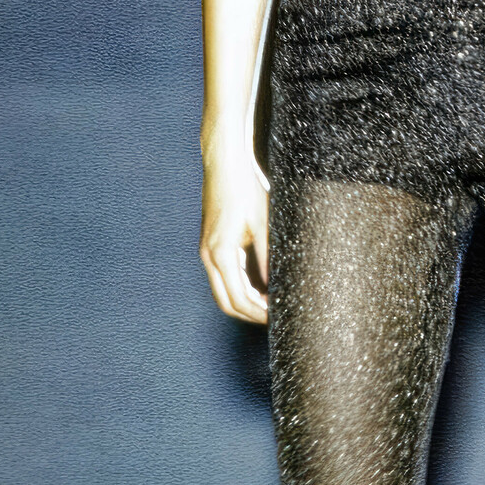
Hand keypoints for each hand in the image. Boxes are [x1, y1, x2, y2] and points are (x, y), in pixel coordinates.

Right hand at [199, 138, 268, 324]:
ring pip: (222, 291)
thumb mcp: (263, 224)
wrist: (225, 165)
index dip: (258, 313)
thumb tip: (275, 286)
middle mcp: (209, 256)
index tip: (277, 318)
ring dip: (243, 302)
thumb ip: (268, 257)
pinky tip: (258, 286)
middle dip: (250, 314)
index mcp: (221, 253)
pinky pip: (222, 276)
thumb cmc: (245, 189)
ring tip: (269, 304)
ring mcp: (207, 251)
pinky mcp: (211, 244)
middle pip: (226, 302)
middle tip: (274, 317)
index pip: (239, 298)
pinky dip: (238, 287)